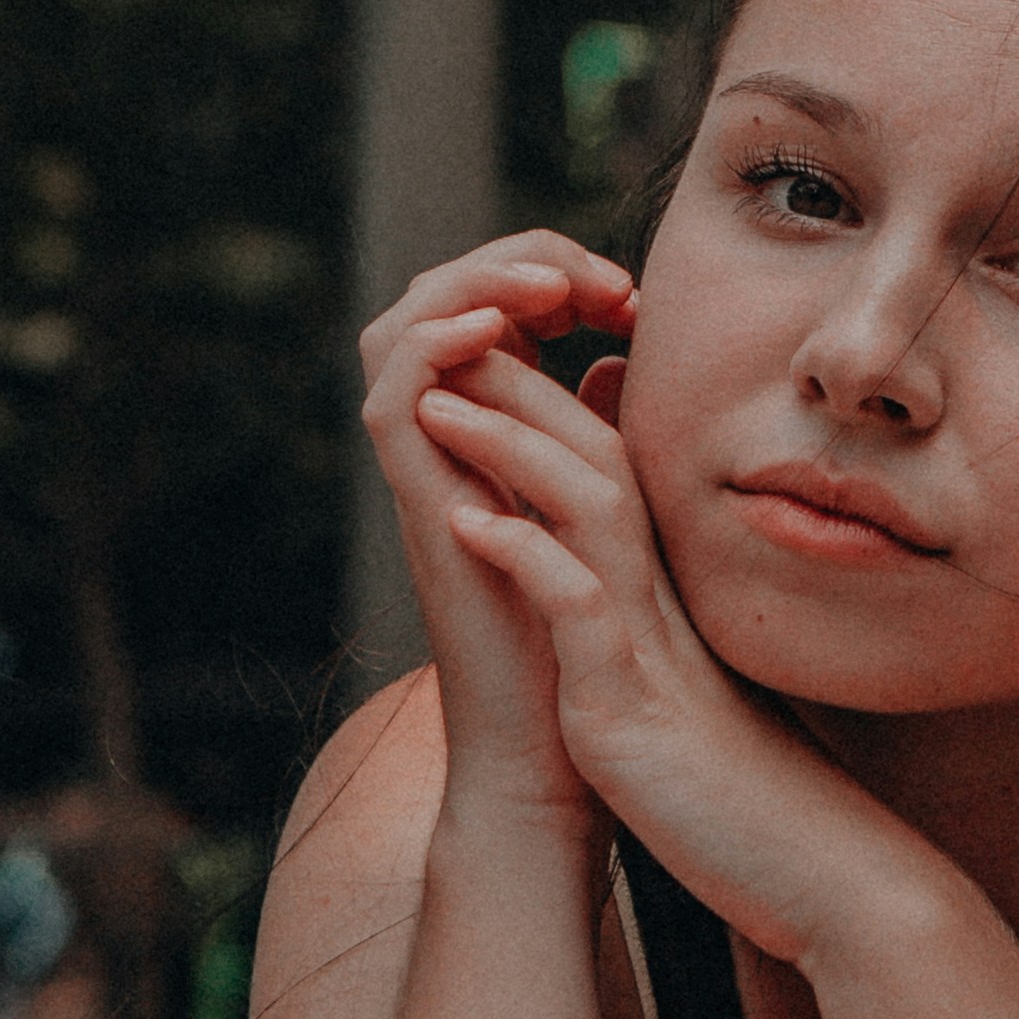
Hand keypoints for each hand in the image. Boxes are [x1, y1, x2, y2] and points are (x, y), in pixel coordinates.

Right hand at [359, 236, 633, 852]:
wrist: (559, 756)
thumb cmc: (596, 651)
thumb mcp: (618, 515)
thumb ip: (606, 437)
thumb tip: (619, 356)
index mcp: (491, 436)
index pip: (489, 308)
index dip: (548, 273)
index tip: (628, 292)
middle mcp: (446, 446)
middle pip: (435, 299)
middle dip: (509, 261)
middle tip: (589, 274)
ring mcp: (425, 475)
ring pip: (396, 329)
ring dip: (467, 286)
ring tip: (544, 287)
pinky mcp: (418, 508)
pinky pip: (390, 398)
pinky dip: (430, 349)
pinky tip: (491, 334)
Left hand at [410, 344, 911, 963]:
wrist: (815, 875)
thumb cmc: (748, 798)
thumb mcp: (689, 695)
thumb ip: (652, 631)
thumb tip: (611, 585)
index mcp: (666, 602)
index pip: (607, 477)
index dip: (546, 413)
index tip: (486, 370)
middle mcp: (661, 608)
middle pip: (594, 465)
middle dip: (519, 395)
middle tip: (456, 336)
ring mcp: (650, 651)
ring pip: (586, 514)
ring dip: (511, 447)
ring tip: (439, 402)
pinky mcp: (631, 709)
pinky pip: (578, 613)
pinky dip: (526, 556)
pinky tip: (471, 522)